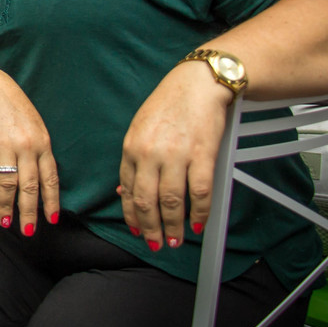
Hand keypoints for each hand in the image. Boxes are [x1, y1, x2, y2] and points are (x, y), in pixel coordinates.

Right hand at [0, 66, 59, 236]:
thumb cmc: (14, 109)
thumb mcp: (36, 127)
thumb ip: (40, 151)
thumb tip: (43, 180)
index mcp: (43, 143)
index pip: (50, 179)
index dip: (51, 201)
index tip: (51, 220)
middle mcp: (27, 146)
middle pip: (30, 186)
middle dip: (29, 212)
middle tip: (28, 232)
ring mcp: (5, 145)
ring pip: (7, 183)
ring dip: (5, 206)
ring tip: (4, 223)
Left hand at [118, 62, 230, 251]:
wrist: (198, 83)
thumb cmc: (169, 104)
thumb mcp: (140, 128)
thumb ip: (134, 159)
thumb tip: (125, 189)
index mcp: (131, 147)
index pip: (127, 190)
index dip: (132, 215)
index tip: (138, 229)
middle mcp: (150, 153)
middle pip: (147, 201)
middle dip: (150, 228)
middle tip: (156, 244)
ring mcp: (176, 155)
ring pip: (172, 202)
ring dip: (173, 227)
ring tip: (175, 240)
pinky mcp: (202, 155)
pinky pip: (200, 193)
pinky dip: (199, 214)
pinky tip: (198, 224)